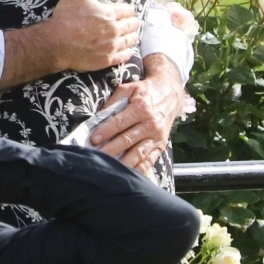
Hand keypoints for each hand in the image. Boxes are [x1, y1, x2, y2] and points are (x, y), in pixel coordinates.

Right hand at [47, 0, 140, 72]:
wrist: (55, 43)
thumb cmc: (65, 17)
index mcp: (109, 13)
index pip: (127, 10)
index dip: (129, 9)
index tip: (128, 11)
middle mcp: (114, 30)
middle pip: (131, 25)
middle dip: (133, 22)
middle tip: (134, 22)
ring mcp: (111, 46)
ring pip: (129, 41)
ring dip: (133, 36)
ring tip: (133, 35)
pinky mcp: (106, 60)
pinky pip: (123, 57)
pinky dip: (128, 52)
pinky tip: (129, 50)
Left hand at [90, 54, 185, 172]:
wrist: (170, 95)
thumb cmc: (145, 92)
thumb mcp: (128, 89)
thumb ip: (113, 101)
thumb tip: (98, 117)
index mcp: (141, 108)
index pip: (120, 122)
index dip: (106, 131)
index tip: (93, 139)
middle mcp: (151, 124)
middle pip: (127, 140)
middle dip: (110, 149)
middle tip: (97, 156)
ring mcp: (157, 137)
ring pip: (138, 154)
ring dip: (123, 163)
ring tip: (109, 169)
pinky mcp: (160, 146)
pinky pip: (149, 161)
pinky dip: (138, 169)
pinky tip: (126, 174)